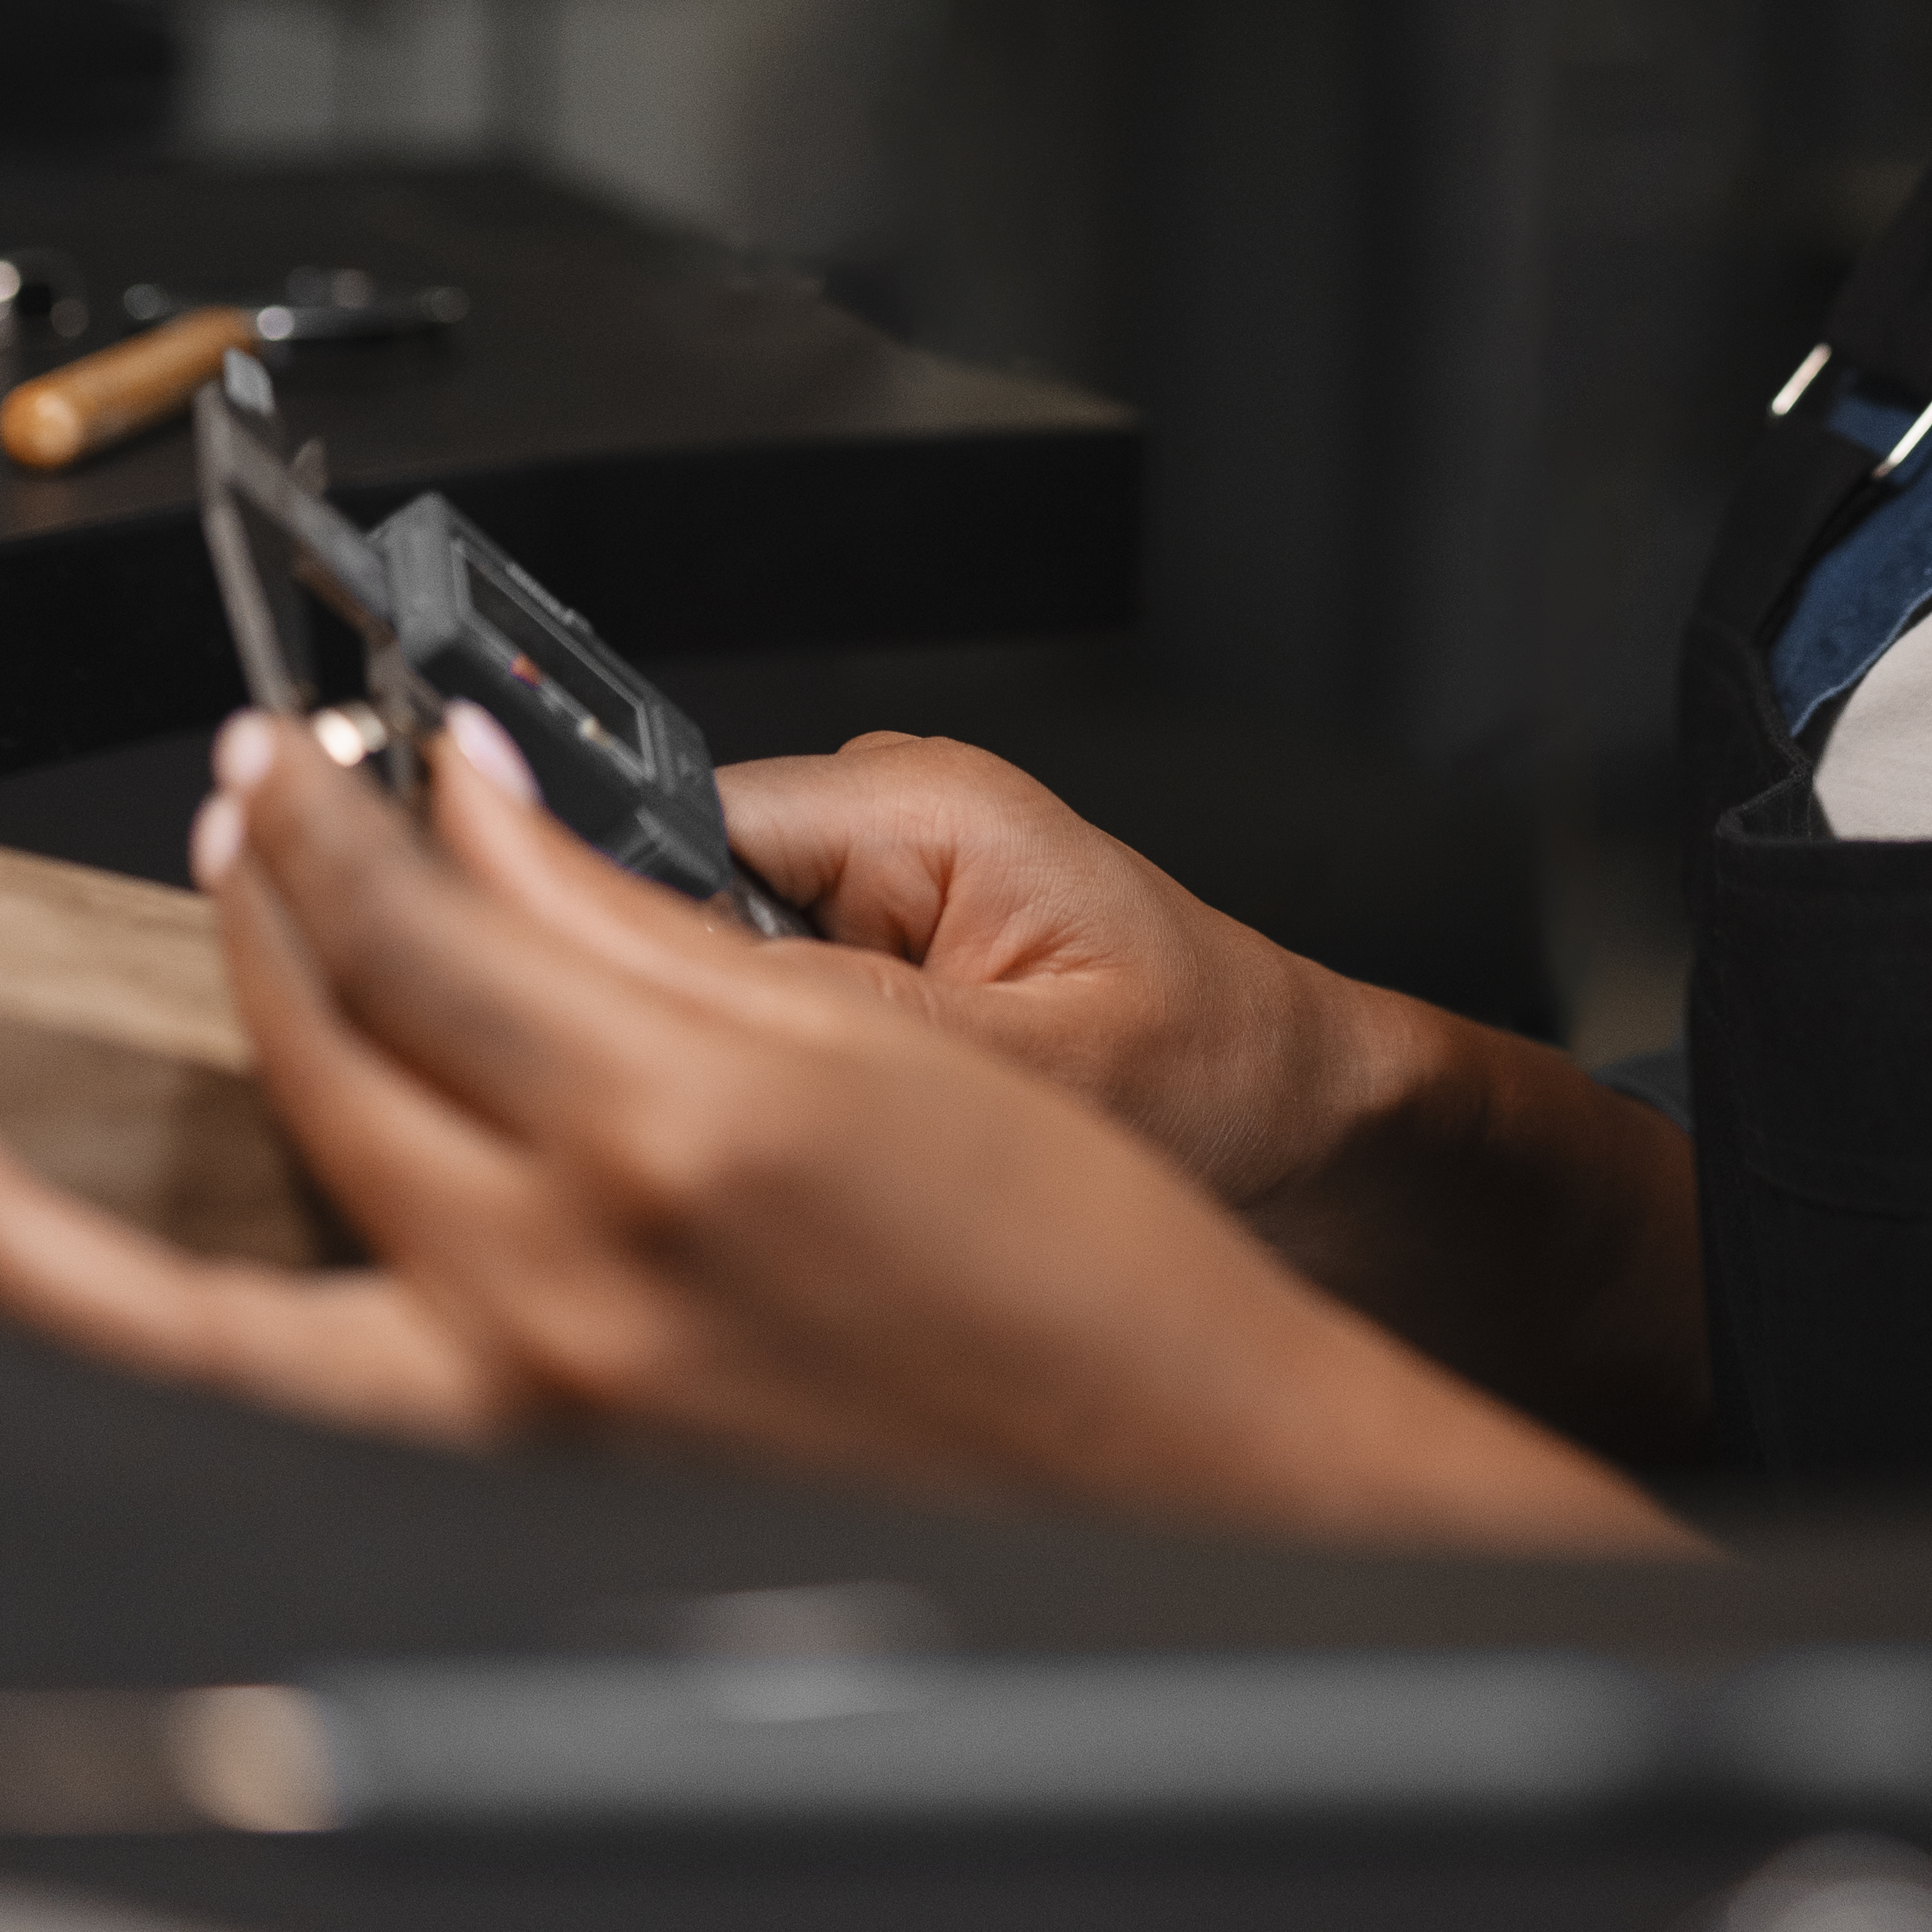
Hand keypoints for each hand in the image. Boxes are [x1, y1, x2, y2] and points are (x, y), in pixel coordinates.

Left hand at [0, 706, 1690, 1554]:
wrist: (1176, 1469)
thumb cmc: (1074, 1255)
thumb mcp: (866, 1028)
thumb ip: (644, 925)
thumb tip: (491, 822)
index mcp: (674, 1125)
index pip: (428, 921)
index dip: (349, 813)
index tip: (315, 752)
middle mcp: (564, 1280)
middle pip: (320, 1053)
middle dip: (258, 901)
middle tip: (232, 806)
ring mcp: (520, 1409)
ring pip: (210, 1285)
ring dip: (52, 1192)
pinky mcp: (521, 1491)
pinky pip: (274, 1402)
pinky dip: (138, 1342)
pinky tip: (55, 1288)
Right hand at [712, 734, 1376, 1207]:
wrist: (1287, 1106)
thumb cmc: (1217, 1071)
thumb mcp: (1054, 1067)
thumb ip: (869, 1022)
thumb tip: (695, 997)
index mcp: (919, 803)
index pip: (677, 833)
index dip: (644, 959)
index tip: (687, 1073)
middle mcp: (879, 819)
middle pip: (672, 904)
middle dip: (710, 1028)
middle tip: (823, 1123)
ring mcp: (870, 882)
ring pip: (707, 968)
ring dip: (755, 1064)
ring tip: (871, 1128)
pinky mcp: (874, 948)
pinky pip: (765, 1010)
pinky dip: (793, 1081)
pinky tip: (869, 1126)